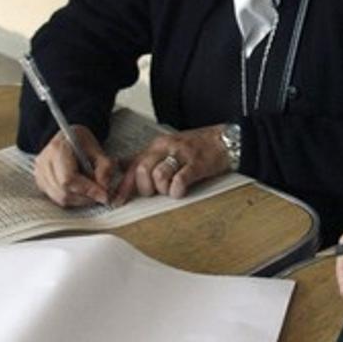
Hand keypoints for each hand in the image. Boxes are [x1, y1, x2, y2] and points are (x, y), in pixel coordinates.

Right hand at [33, 125, 115, 206]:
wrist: (66, 138)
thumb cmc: (81, 142)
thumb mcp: (98, 148)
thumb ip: (104, 167)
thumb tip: (104, 189)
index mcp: (57, 149)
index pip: (69, 178)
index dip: (87, 190)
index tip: (104, 195)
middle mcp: (43, 162)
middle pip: (63, 192)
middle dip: (85, 197)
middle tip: (102, 195)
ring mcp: (39, 174)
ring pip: (60, 198)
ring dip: (80, 200)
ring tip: (92, 192)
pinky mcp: (40, 183)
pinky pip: (57, 198)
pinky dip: (72, 199)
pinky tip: (81, 190)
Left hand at [114, 124, 230, 203]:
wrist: (225, 140)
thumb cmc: (197, 147)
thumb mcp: (167, 148)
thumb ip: (146, 158)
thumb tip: (122, 165)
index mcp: (156, 146)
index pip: (132, 165)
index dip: (123, 186)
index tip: (117, 201)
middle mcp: (165, 148)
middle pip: (142, 170)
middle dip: (146, 188)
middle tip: (157, 192)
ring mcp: (181, 155)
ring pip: (158, 175)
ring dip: (163, 189)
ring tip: (172, 190)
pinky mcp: (197, 163)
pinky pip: (180, 179)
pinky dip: (177, 190)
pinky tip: (181, 191)